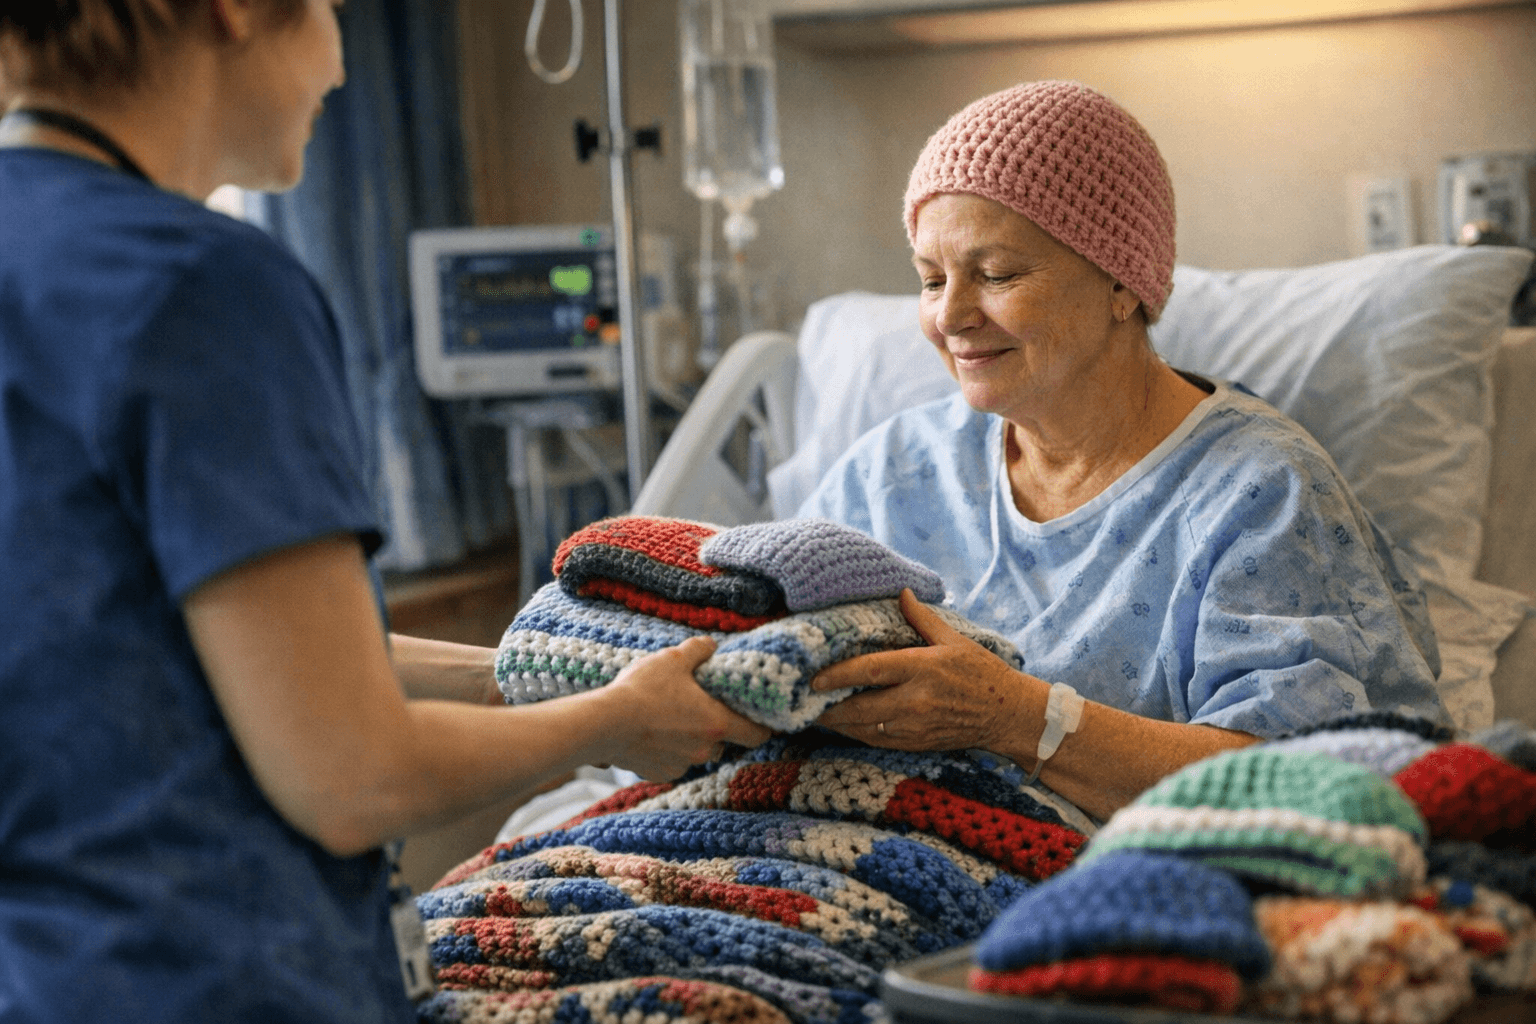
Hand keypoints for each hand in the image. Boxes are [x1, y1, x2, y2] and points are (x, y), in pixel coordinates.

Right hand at [601, 636, 772, 780]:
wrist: (605, 723)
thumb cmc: (643, 690)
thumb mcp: (673, 659)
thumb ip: (699, 650)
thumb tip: (711, 646)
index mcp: (717, 723)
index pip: (757, 734)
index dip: (762, 727)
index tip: (759, 719)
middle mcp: (705, 749)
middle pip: (724, 741)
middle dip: (717, 728)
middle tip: (701, 708)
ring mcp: (683, 765)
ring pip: (698, 752)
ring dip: (692, 739)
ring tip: (672, 719)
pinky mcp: (661, 773)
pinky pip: (675, 763)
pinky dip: (670, 751)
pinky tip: (654, 734)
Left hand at [811, 589, 1038, 754]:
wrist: (1008, 715)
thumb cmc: (982, 673)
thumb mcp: (954, 640)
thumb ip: (922, 619)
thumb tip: (901, 592)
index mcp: (922, 668)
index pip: (870, 671)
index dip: (838, 675)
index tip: (813, 677)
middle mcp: (916, 700)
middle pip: (860, 707)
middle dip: (828, 707)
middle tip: (802, 700)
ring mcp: (916, 727)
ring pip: (865, 729)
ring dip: (838, 723)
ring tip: (814, 713)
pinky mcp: (918, 744)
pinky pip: (878, 741)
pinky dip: (857, 734)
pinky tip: (843, 726)